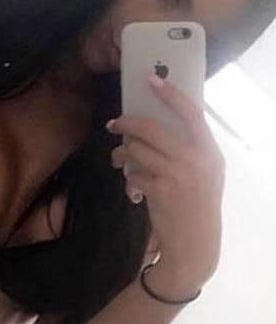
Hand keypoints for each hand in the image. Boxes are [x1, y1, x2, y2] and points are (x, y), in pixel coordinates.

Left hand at [108, 74, 225, 289]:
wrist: (195, 243)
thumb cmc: (197, 203)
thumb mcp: (204, 172)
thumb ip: (187, 148)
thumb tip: (153, 125)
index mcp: (209, 151)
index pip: (191, 113)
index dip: (170, 94)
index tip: (151, 79)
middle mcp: (195, 160)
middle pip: (151, 128)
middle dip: (126, 123)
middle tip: (113, 124)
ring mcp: (176, 175)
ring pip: (135, 150)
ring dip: (121, 154)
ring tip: (119, 160)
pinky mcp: (158, 191)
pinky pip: (131, 175)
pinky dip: (128, 180)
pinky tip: (134, 190)